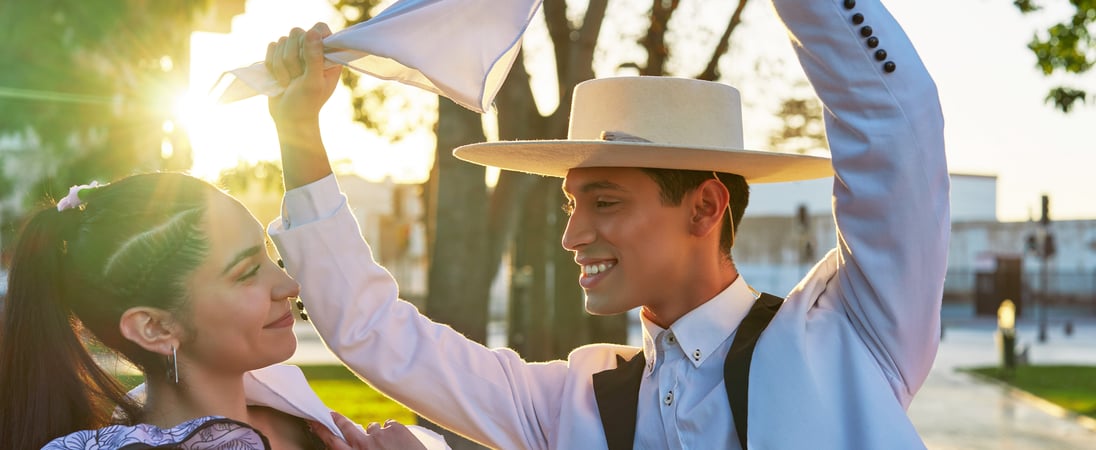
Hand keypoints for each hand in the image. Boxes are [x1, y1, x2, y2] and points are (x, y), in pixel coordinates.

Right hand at [265, 22, 338, 188]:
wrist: (289, 119)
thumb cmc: (306, 104)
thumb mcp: (313, 82)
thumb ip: (314, 57)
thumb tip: (312, 32)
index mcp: (329, 55)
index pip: (320, 28)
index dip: (311, 39)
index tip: (308, 57)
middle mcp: (313, 51)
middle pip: (297, 33)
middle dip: (292, 57)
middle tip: (298, 77)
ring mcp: (295, 53)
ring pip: (281, 41)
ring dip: (281, 65)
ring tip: (289, 82)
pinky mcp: (279, 57)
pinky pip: (270, 47)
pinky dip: (271, 64)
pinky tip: (279, 79)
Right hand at [309, 412, 426, 449]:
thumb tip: (356, 440)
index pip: (332, 441)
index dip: (322, 430)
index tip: (314, 421)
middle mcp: (364, 445)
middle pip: (346, 426)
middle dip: (337, 419)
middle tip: (331, 413)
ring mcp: (380, 434)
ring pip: (372, 427)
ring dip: (377, 434)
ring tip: (389, 446)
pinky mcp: (396, 427)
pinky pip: (390, 425)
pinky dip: (394, 432)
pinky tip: (401, 443)